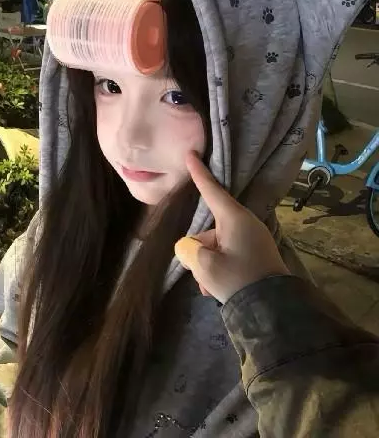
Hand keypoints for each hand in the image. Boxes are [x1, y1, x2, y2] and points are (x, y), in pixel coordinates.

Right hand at [175, 152, 289, 303]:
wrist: (273, 308)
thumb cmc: (238, 280)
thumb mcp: (205, 266)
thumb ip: (189, 250)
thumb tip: (189, 247)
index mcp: (234, 218)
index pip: (212, 190)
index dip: (199, 173)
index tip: (192, 154)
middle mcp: (245, 223)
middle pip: (209, 227)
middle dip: (200, 249)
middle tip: (200, 273)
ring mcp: (252, 238)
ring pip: (217, 244)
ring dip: (208, 262)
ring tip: (209, 286)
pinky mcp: (256, 253)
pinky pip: (229, 253)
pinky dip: (219, 267)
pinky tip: (217, 287)